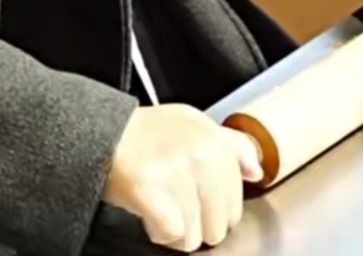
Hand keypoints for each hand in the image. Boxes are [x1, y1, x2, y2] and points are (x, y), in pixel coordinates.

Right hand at [103, 103, 263, 251]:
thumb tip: (256, 172)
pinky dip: (159, 232)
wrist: (106, 132)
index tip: (200, 200)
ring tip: (163, 206)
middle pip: (219, 224)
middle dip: (199, 223)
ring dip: (177, 229)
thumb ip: (232, 147)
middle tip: (179, 205)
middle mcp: (201, 154)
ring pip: (194, 235)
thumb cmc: (151, 134)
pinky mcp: (150, 190)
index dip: (217, 208)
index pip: (237, 202)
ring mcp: (176, 172)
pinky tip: (151, 214)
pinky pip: (171, 234)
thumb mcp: (196, 125)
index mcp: (215, 139)